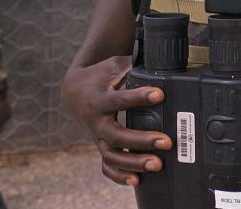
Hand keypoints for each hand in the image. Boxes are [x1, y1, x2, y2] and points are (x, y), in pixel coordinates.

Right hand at [61, 55, 171, 186]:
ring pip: (113, 156)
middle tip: (167, 142)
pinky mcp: (101, 146)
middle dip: (141, 141)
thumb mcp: (114, 65)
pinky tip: (137, 180)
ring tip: (158, 164)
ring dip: (135, 162)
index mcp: (99, 99)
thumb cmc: (100, 76)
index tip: (159, 94)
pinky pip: (107, 166)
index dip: (139, 97)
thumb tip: (159, 60)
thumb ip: (133, 65)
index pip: (120, 100)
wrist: (74, 92)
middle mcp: (96, 121)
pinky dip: (119, 176)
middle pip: (117, 136)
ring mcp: (98, 137)